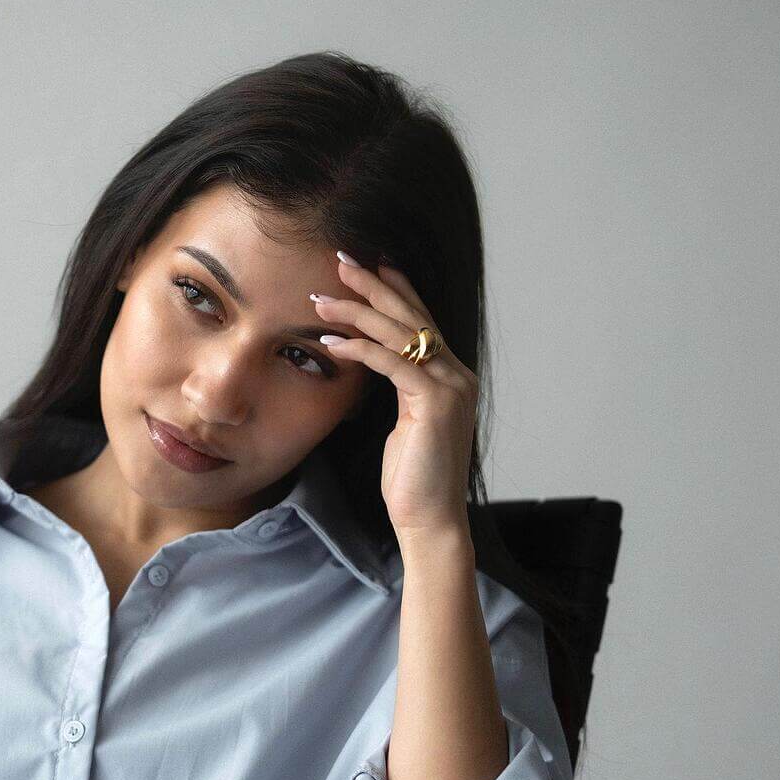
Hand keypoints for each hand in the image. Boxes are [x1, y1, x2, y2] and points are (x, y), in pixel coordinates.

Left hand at [313, 253, 478, 549]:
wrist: (429, 519)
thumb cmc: (412, 477)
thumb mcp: (403, 422)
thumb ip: (399, 389)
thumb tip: (376, 363)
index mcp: (452, 376)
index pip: (422, 320)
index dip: (395, 289)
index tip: (368, 264)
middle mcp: (458, 375)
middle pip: (412, 316)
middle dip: (373, 285)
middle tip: (340, 259)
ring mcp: (451, 387)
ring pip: (400, 334)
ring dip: (356, 312)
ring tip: (321, 297)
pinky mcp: (435, 403)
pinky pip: (392, 363)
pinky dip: (360, 349)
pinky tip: (330, 341)